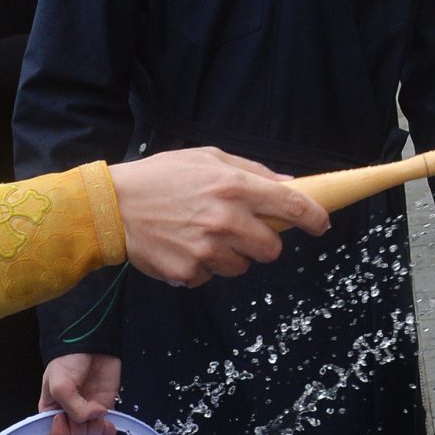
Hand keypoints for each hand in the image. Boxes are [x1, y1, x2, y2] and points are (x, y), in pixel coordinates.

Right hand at [40, 353, 119, 434]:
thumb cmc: (69, 360)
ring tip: (95, 410)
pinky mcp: (103, 411)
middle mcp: (67, 417)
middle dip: (78, 430)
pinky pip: (105, 433)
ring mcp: (87, 415)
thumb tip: (92, 417)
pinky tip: (108, 423)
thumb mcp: (60, 383)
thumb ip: (72, 407)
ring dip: (94, 429)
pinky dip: (107, 432)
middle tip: (80, 409)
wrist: (92, 345)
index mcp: (49, 413)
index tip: (62, 420)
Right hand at [107, 146, 323, 286]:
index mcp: (233, 186)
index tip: (322, 224)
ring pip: (243, 266)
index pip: (291, 206)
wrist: (113, 206)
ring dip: (231, 256)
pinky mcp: (189, 272)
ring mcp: (207, 249)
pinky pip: (212, 277)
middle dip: (263, 242)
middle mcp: (225, 219)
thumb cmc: (162, 176)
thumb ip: (251, 171)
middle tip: (243, 232)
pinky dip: (203, 266)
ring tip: (203, 235)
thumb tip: (288, 183)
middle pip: (272, 248)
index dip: (314, 218)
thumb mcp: (208, 158)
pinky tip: (183, 246)